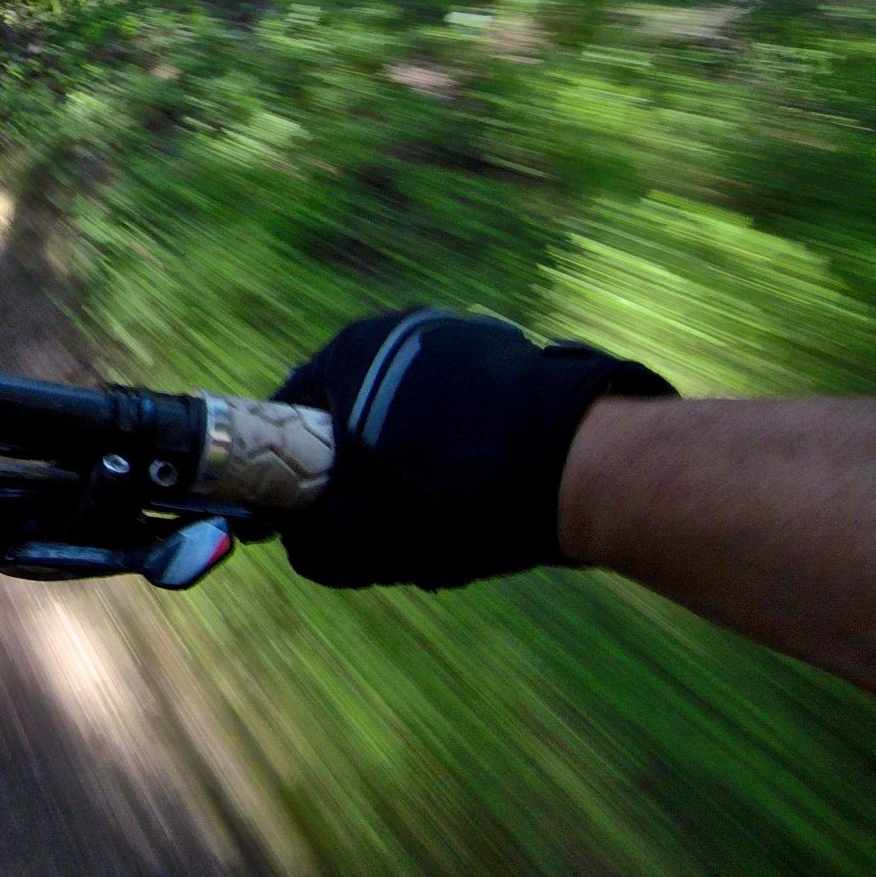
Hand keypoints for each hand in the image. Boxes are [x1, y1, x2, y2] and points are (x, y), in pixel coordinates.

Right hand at [274, 309, 672, 589]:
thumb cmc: (451, 493)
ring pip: (414, 425)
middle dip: (362, 479)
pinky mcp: (517, 364)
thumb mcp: (360, 535)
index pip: (292, 409)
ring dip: (416, 475)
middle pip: (356, 417)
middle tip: (379, 534)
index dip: (291, 468)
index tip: (309, 514)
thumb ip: (310, 542)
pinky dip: (464, 462)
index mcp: (352, 352)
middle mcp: (404, 332)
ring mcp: (467, 342)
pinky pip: (466, 421)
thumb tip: (297, 544)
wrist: (584, 467)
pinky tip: (487, 506)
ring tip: (443, 531)